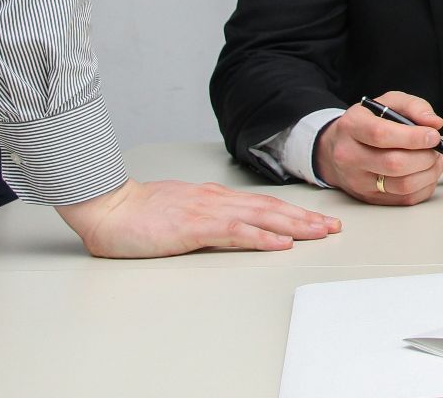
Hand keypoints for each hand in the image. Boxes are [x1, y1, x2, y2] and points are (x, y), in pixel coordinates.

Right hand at [56, 178, 341, 256]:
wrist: (109, 207)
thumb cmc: (138, 213)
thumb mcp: (180, 213)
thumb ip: (206, 219)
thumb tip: (229, 228)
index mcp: (214, 198)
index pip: (263, 205)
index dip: (293, 212)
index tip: (317, 219)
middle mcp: (217, 201)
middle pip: (271, 208)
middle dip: (305, 218)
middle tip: (334, 226)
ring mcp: (208, 212)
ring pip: (262, 217)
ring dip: (295, 225)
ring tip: (320, 232)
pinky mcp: (195, 227)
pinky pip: (236, 232)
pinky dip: (262, 237)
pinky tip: (281, 243)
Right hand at [313, 91, 442, 205]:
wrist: (338, 148)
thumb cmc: (367, 123)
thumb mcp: (387, 103)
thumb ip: (413, 106)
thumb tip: (434, 123)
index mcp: (352, 127)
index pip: (381, 135)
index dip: (413, 137)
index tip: (433, 135)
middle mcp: (350, 156)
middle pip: (394, 164)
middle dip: (425, 156)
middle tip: (437, 148)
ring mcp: (358, 181)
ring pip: (402, 185)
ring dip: (429, 173)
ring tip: (435, 160)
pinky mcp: (370, 198)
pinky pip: (405, 199)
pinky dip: (425, 186)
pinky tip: (428, 173)